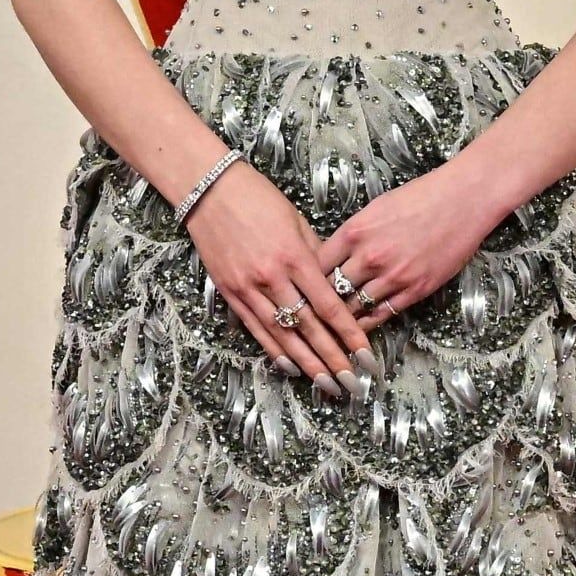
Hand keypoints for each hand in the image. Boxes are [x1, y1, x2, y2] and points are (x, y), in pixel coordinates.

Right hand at [182, 160, 371, 386]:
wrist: (209, 190)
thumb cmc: (258, 199)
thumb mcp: (297, 221)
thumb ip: (316, 256)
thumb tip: (334, 284)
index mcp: (295, 257)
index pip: (329, 306)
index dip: (349, 335)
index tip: (366, 356)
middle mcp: (272, 278)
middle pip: (309, 328)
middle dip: (333, 359)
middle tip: (352, 384)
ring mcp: (248, 288)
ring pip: (283, 336)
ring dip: (307, 364)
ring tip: (327, 385)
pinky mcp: (230, 293)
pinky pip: (256, 329)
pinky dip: (275, 351)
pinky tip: (292, 368)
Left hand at [317, 161, 505, 333]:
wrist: (462, 200)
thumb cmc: (420, 198)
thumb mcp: (375, 208)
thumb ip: (353, 234)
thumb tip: (334, 256)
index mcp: (354, 232)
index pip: (317, 265)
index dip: (307, 280)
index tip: (302, 289)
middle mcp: (369, 257)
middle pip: (331, 290)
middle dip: (318, 304)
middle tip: (308, 318)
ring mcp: (393, 276)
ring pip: (354, 307)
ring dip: (341, 320)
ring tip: (328, 332)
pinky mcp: (415, 290)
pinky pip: (383, 314)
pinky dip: (367, 324)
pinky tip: (358, 331)